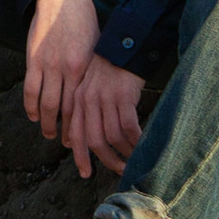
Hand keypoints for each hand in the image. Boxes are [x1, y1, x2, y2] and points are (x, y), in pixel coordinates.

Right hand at [22, 0, 99, 152]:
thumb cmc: (84, 23)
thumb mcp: (96, 49)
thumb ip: (93, 72)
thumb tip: (97, 95)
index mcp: (85, 69)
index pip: (82, 106)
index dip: (81, 126)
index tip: (82, 140)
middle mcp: (67, 70)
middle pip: (65, 110)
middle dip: (65, 130)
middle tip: (66, 144)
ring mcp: (48, 65)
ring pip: (46, 104)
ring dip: (46, 122)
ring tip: (47, 132)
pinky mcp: (33, 58)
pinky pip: (30, 88)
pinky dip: (30, 105)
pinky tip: (33, 114)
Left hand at [65, 58, 146, 178]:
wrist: (124, 45)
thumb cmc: (110, 69)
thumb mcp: (92, 87)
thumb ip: (90, 110)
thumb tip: (95, 140)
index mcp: (79, 100)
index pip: (76, 134)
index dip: (80, 156)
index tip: (86, 173)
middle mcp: (89, 101)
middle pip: (94, 140)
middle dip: (106, 159)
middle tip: (119, 170)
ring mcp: (106, 99)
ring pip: (113, 137)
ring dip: (124, 152)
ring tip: (133, 160)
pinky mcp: (123, 97)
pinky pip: (129, 127)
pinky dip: (136, 140)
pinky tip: (142, 145)